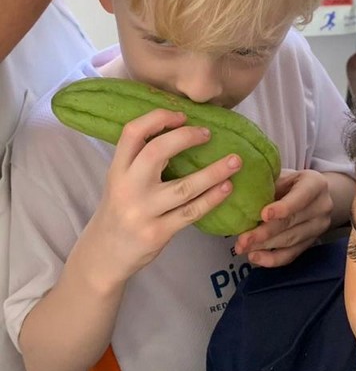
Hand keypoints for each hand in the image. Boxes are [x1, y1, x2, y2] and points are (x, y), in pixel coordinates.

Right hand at [86, 108, 241, 287]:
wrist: (104, 254)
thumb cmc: (120, 210)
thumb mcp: (121, 181)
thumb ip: (142, 161)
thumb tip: (182, 132)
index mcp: (117, 170)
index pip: (132, 133)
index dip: (158, 118)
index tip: (182, 116)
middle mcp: (127, 188)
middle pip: (156, 152)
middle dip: (186, 138)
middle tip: (208, 133)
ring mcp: (142, 212)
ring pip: (184, 186)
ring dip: (213, 172)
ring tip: (235, 161)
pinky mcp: (157, 233)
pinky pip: (191, 212)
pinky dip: (212, 199)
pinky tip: (226, 188)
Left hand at [235, 169, 332, 266]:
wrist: (313, 195)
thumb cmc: (291, 181)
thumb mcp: (282, 175)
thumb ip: (268, 183)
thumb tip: (241, 195)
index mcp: (315, 184)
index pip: (301, 196)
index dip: (283, 207)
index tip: (263, 215)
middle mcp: (321, 207)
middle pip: (292, 222)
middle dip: (265, 232)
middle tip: (243, 239)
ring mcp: (318, 227)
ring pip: (290, 240)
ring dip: (264, 246)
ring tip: (243, 248)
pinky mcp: (310, 243)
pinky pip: (291, 255)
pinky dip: (272, 259)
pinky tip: (255, 257)